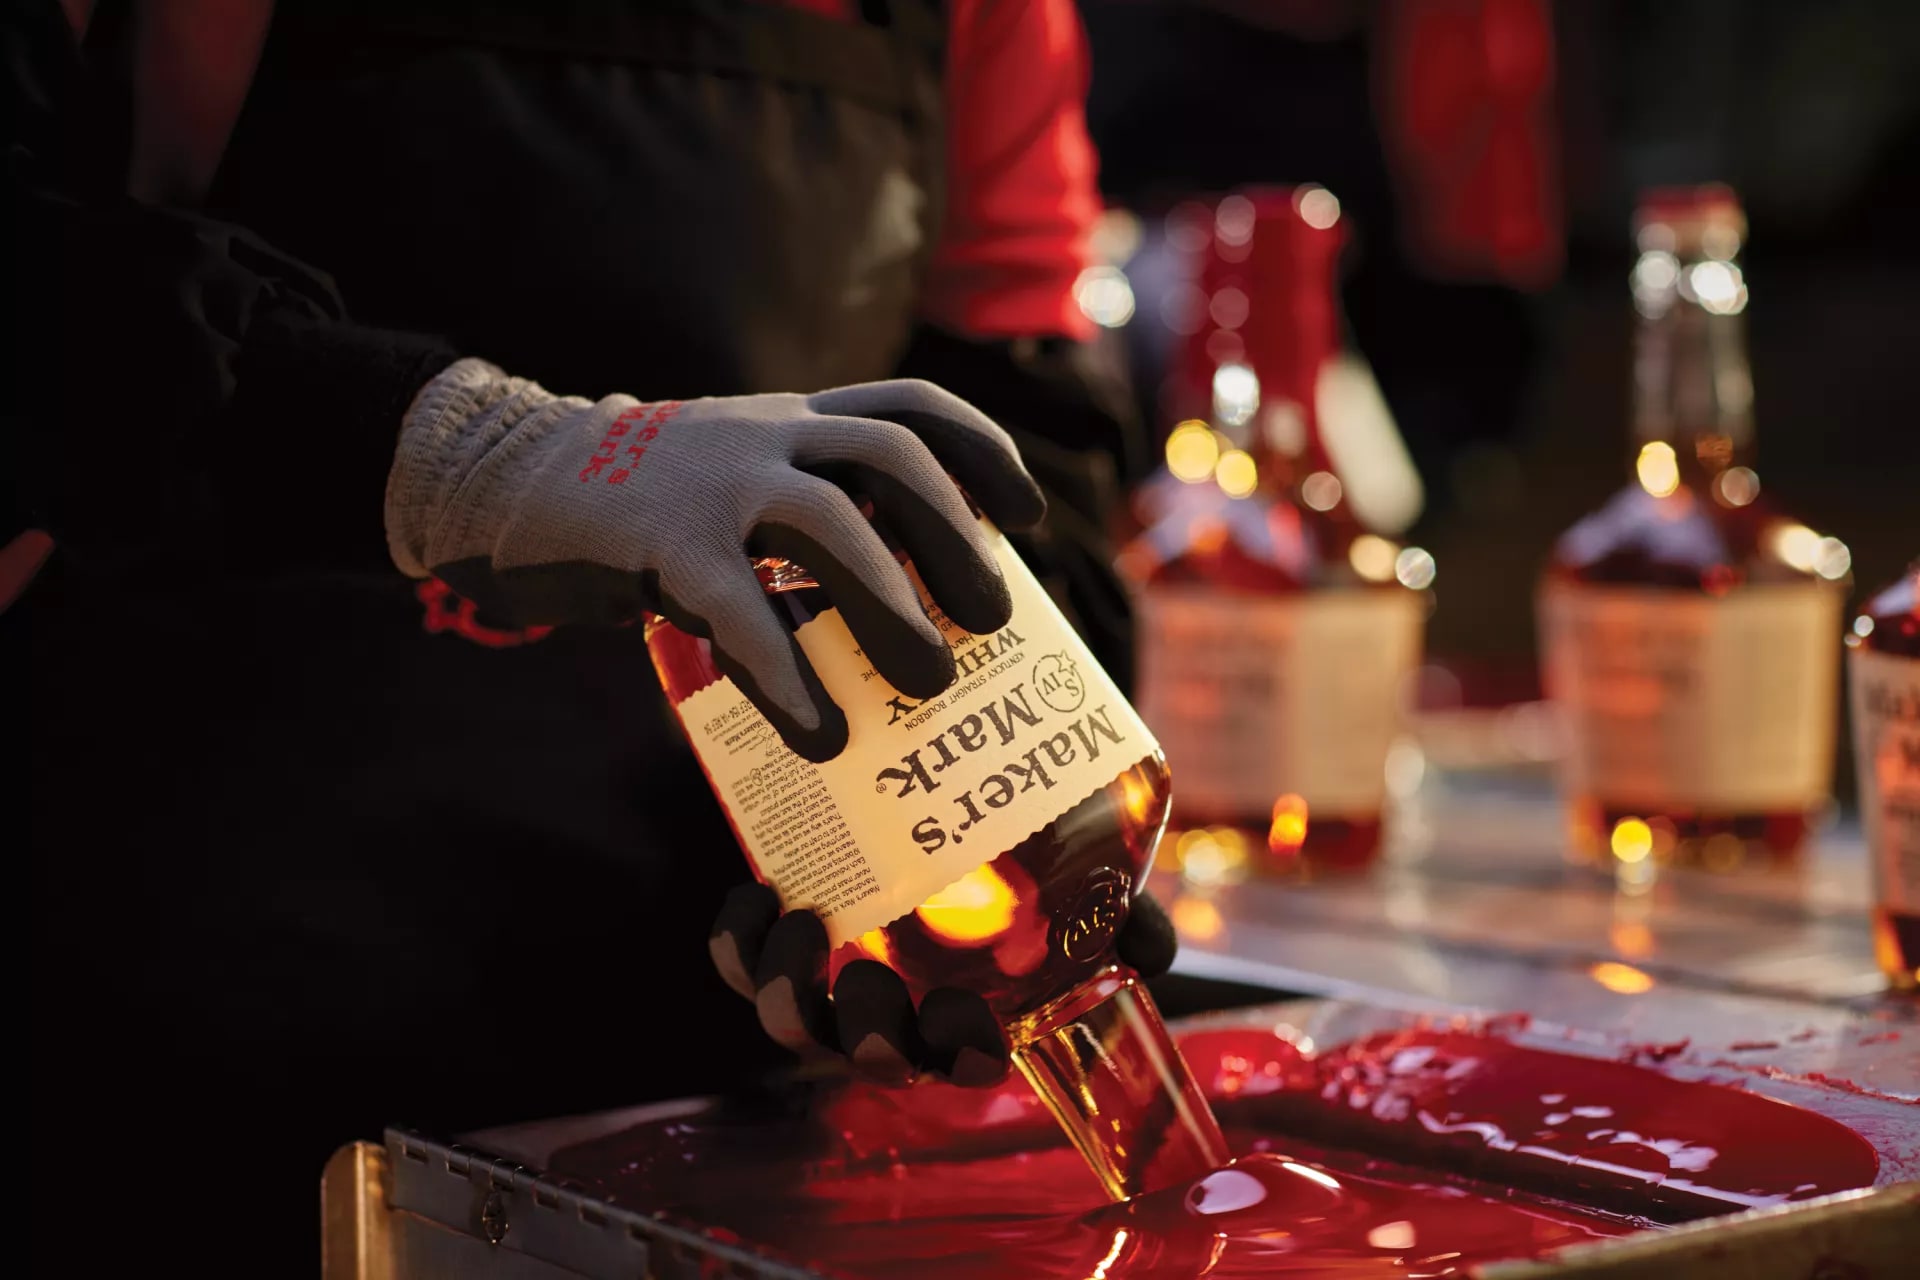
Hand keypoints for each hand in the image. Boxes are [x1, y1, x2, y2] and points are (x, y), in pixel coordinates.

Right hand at [386, 361, 1046, 760]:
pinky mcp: (660, 543)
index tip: (1025, 516)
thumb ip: (803, 517)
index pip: (908, 406)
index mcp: (790, 419)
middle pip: (891, 458)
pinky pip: (740, 612)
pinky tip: (820, 736)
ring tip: (930, 685)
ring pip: (830, 524)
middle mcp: (764, 434)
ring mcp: (712, 481)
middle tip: (990, 620)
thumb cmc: (639, 503)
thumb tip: (897, 615)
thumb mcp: (732, 478)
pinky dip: (789, 677)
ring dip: (893, 607)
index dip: (983, 453)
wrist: (504, 477)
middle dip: (954, 537)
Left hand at [708, 883, 1179, 1086]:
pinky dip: (737, 939)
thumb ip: (1117, 914)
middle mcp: (895, 1009)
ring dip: (786, 992)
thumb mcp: (1075, 878)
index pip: (965, 1062)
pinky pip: (737, 963)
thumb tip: (1153, 951)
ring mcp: (828, 979)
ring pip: (793, 1024)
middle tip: (869, 978)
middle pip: (873, 1057)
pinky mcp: (772, 938)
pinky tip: (759, 892)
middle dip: (868, 1034)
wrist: (920, 781)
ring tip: (802, 926)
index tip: (967, 1007)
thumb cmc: (1009, 854)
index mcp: (965, 1013)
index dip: (963, 1050)